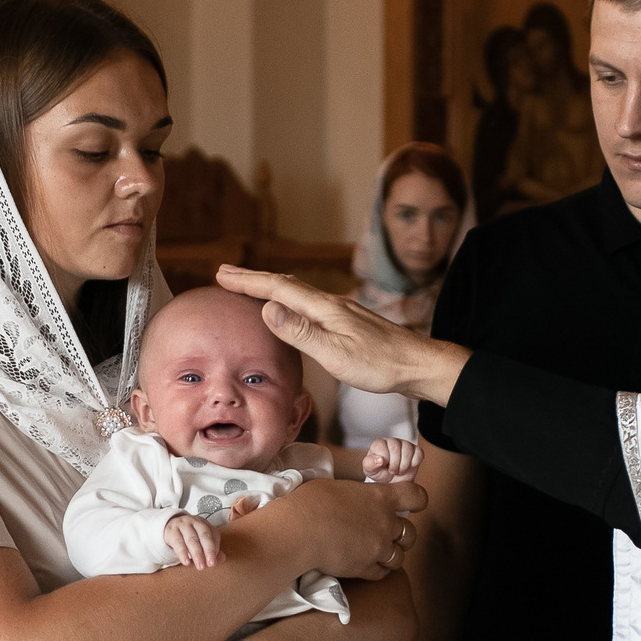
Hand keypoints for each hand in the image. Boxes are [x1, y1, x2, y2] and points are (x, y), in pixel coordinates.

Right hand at [163, 513, 222, 569]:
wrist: (169, 525)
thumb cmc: (189, 536)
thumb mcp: (201, 541)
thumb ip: (212, 550)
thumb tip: (222, 558)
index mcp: (205, 524)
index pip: (213, 535)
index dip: (215, 549)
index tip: (214, 562)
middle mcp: (195, 522)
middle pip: (204, 535)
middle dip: (208, 551)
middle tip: (210, 564)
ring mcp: (183, 525)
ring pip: (191, 539)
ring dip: (197, 554)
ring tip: (200, 566)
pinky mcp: (172, 531)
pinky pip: (178, 542)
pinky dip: (183, 553)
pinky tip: (186, 562)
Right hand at [214, 266, 472, 406]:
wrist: (418, 365)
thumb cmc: (380, 364)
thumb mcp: (335, 354)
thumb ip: (300, 332)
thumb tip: (267, 307)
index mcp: (324, 309)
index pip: (278, 289)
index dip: (249, 282)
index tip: (222, 275)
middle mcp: (331, 304)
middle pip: (286, 284)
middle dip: (254, 279)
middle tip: (225, 275)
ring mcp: (340, 312)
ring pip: (297, 293)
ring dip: (270, 287)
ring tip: (249, 288)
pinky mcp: (347, 322)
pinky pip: (308, 304)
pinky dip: (288, 301)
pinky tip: (290, 310)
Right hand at [270, 476, 425, 581]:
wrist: (298, 530)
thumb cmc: (310, 502)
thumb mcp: (338, 488)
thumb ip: (356, 496)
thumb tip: (353, 501)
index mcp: (381, 497)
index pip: (416, 496)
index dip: (418, 500)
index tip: (413, 505)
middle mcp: (386, 523)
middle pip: (410, 533)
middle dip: (402, 535)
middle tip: (387, 534)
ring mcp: (378, 548)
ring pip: (399, 557)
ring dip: (390, 555)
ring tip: (375, 552)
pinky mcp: (365, 568)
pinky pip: (382, 573)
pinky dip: (377, 570)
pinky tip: (365, 564)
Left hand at [360, 436, 420, 483]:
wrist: (393, 482)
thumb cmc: (380, 473)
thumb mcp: (370, 471)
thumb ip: (369, 464)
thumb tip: (379, 459)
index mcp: (379, 444)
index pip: (381, 446)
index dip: (384, 459)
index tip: (383, 466)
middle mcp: (392, 442)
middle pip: (395, 447)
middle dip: (394, 464)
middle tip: (392, 471)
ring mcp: (405, 445)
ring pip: (408, 450)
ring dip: (404, 465)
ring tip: (399, 470)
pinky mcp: (416, 450)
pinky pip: (419, 454)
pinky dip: (413, 463)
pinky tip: (408, 467)